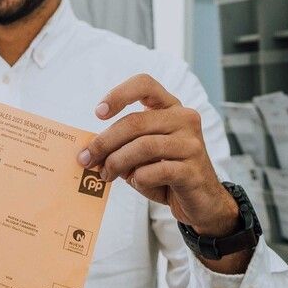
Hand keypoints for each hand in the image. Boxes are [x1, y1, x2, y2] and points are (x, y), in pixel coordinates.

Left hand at [80, 74, 240, 239]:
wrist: (201, 202)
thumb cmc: (167, 174)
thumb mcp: (142, 154)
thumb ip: (122, 145)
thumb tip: (90, 150)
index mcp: (171, 108)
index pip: (145, 84)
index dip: (118, 94)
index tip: (98, 113)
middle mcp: (185, 119)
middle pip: (135, 121)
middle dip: (104, 141)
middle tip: (86, 159)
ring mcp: (192, 144)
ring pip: (143, 146)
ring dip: (116, 162)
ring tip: (105, 174)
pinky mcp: (192, 171)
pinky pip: (154, 171)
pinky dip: (138, 178)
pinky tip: (136, 182)